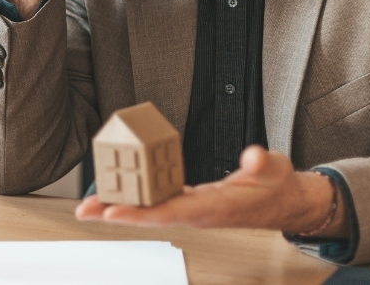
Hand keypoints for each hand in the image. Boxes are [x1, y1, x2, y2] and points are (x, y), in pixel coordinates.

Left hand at [75, 146, 347, 237]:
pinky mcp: (189, 201)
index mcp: (214, 207)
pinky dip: (135, 197)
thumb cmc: (277, 186)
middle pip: (150, 215)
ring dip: (119, 206)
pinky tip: (117, 193)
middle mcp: (197, 212)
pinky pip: (156, 200)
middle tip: (85, 209)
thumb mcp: (275, 169)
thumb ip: (263, 162)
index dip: (140, 213)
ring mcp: (191, 208)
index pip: (170, 211)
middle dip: (117, 212)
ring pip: (149, 209)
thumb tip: (252, 154)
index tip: (112, 211)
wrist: (284, 201)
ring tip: (89, 203)